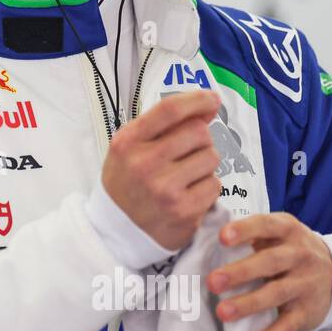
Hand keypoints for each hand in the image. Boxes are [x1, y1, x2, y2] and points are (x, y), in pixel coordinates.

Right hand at [100, 89, 223, 250]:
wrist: (116, 231)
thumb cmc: (128, 182)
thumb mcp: (130, 148)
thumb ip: (164, 125)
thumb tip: (208, 106)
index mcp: (128, 142)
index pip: (170, 109)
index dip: (197, 100)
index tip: (212, 99)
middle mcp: (144, 164)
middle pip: (198, 132)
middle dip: (200, 139)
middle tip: (187, 153)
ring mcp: (165, 189)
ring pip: (211, 157)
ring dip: (204, 164)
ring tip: (185, 176)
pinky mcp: (184, 211)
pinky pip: (214, 185)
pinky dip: (206, 187)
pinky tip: (188, 194)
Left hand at [208, 212, 331, 330]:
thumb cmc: (289, 250)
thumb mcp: (277, 235)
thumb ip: (250, 233)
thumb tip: (204, 235)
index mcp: (287, 230)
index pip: (266, 225)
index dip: (245, 230)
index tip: (222, 237)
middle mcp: (299, 254)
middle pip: (269, 262)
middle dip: (240, 272)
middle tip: (212, 282)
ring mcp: (305, 284)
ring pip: (276, 294)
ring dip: (248, 304)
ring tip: (223, 312)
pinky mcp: (306, 311)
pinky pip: (287, 326)